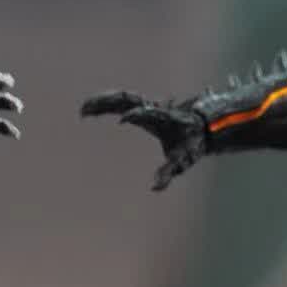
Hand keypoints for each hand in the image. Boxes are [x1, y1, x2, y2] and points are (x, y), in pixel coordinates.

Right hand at [81, 91, 207, 189]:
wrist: (203, 125)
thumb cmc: (192, 143)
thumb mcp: (182, 159)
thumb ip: (168, 172)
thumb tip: (155, 188)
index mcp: (162, 118)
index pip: (147, 113)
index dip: (137, 115)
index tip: (122, 120)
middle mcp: (152, 108)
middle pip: (127, 99)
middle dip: (106, 103)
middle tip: (86, 111)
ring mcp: (146, 106)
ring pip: (121, 98)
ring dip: (102, 102)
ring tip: (83, 109)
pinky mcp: (142, 107)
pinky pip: (121, 102)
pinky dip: (105, 104)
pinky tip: (91, 109)